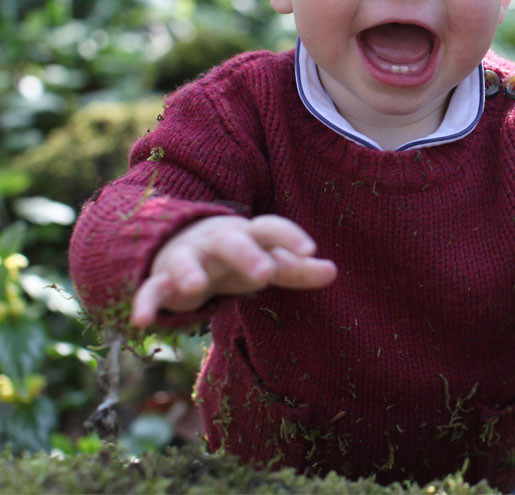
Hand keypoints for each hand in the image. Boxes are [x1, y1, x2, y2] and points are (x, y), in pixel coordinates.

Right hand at [130, 214, 336, 326]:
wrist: (177, 245)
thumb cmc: (233, 259)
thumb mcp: (265, 261)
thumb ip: (296, 269)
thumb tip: (334, 271)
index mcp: (247, 235)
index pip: (270, 228)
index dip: (290, 237)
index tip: (311, 250)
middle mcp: (217, 242)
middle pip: (232, 242)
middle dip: (246, 254)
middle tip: (265, 273)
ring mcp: (187, 258)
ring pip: (186, 261)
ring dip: (190, 272)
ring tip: (197, 288)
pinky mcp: (161, 280)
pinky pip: (151, 290)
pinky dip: (145, 304)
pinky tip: (142, 323)